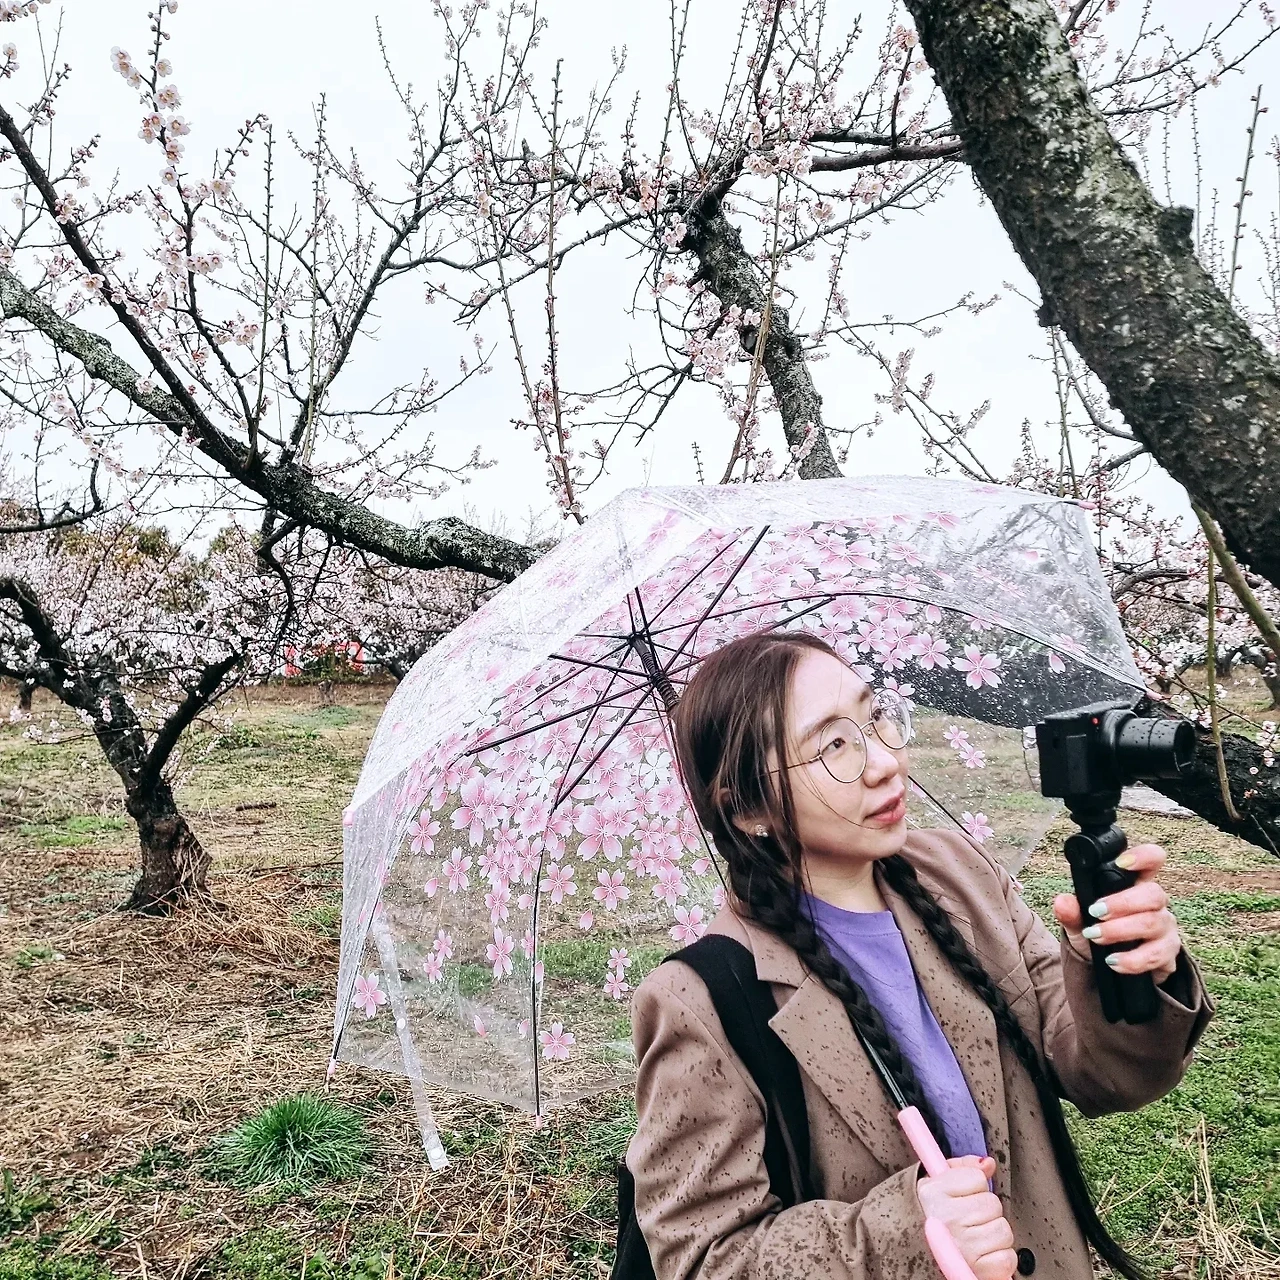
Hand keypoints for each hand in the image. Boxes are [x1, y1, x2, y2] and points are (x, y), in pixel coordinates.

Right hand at [916, 1154, 1016, 1279]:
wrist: (913, 1256)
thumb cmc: (928, 1218)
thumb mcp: (936, 1184)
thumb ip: (963, 1168)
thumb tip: (988, 1163)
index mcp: (933, 1193)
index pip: (978, 1178)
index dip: (974, 1187)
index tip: (962, 1196)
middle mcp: (946, 1218)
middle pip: (993, 1204)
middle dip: (985, 1211)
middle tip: (969, 1219)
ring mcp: (962, 1245)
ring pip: (1003, 1230)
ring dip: (994, 1234)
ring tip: (975, 1237)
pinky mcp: (977, 1269)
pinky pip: (1007, 1258)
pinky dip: (1000, 1258)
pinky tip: (983, 1254)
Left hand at [1052, 842, 1180, 982]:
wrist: (1111, 968)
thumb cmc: (1099, 933)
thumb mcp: (1080, 922)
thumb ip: (1071, 911)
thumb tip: (1063, 901)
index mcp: (1135, 885)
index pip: (1152, 860)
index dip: (1144, 856)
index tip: (1122, 863)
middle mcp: (1155, 904)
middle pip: (1153, 893)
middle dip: (1122, 902)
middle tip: (1095, 912)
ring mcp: (1165, 928)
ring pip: (1154, 923)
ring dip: (1120, 930)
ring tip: (1095, 936)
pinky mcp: (1168, 954)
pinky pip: (1157, 955)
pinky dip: (1132, 959)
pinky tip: (1113, 961)